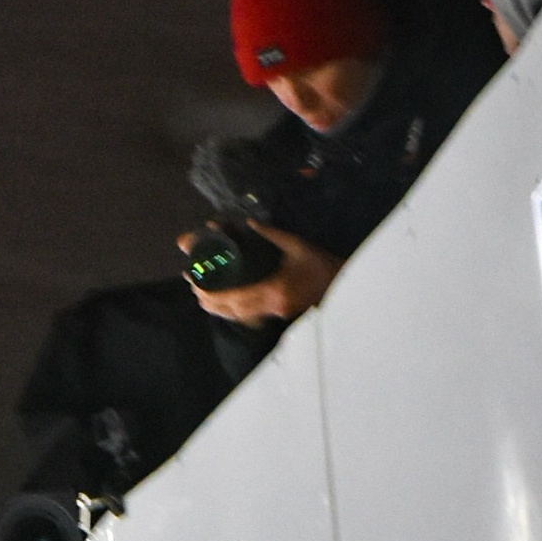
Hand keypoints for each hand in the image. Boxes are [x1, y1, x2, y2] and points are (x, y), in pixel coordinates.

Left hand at [182, 221, 340, 326]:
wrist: (347, 284)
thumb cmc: (322, 264)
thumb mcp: (298, 245)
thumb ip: (272, 234)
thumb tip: (250, 222)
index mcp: (275, 290)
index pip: (235, 297)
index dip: (213, 294)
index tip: (197, 285)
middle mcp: (273, 307)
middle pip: (233, 310)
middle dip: (211, 302)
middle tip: (195, 288)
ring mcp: (277, 314)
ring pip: (241, 317)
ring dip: (220, 309)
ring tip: (202, 297)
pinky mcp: (281, 315)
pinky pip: (252, 317)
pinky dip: (235, 312)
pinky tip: (225, 304)